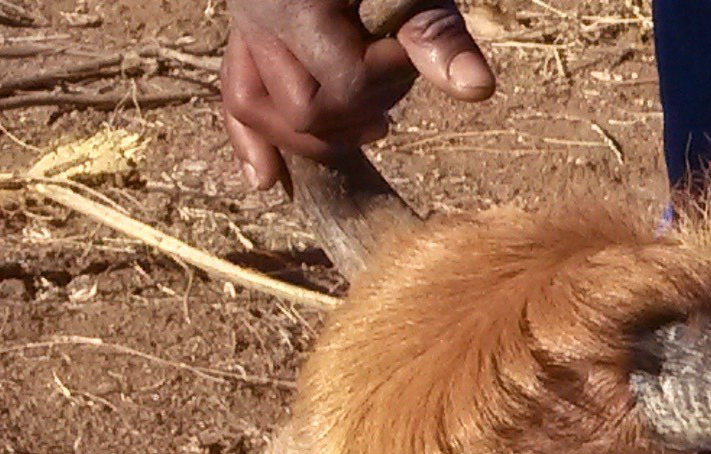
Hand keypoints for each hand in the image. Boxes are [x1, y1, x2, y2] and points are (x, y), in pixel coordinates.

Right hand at [221, 0, 496, 191]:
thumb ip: (436, 33)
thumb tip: (475, 89)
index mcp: (296, 4)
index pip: (343, 86)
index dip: (386, 82)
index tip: (407, 52)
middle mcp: (259, 17)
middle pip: (302, 112)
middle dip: (356, 110)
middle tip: (391, 82)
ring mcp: (246, 28)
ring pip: (258, 109)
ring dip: (313, 129)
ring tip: (368, 119)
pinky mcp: (245, 37)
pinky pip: (235, 95)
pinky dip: (252, 139)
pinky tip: (268, 180)